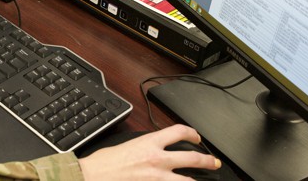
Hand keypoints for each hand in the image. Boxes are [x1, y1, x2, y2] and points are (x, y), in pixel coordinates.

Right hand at [77, 124, 220, 179]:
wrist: (93, 176)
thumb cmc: (103, 163)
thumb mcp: (126, 145)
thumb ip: (144, 146)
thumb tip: (153, 148)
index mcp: (149, 143)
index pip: (178, 131)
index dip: (192, 133)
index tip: (196, 138)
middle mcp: (157, 159)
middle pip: (192, 157)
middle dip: (208, 160)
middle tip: (214, 163)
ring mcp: (157, 178)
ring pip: (188, 180)